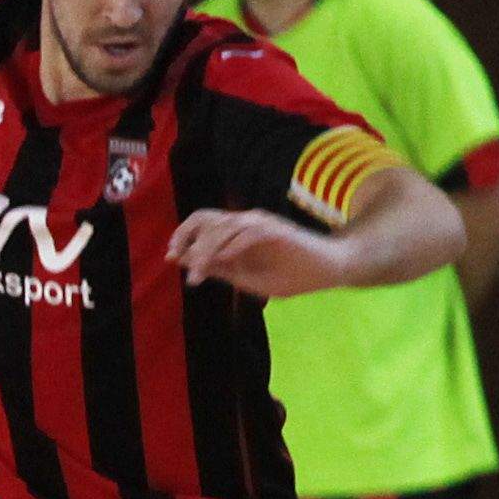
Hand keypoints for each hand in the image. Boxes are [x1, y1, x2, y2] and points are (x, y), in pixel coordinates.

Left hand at [167, 208, 349, 298]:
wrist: (328, 272)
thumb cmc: (291, 275)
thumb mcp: (247, 278)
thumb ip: (219, 269)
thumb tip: (187, 263)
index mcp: (237, 232)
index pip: (203, 222)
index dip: (183, 235)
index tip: (171, 256)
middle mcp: (247, 222)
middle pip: (208, 220)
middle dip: (190, 242)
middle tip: (186, 270)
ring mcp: (263, 224)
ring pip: (225, 226)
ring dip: (207, 250)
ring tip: (198, 273)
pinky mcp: (278, 230)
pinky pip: (249, 233)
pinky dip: (233, 246)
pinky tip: (224, 261)